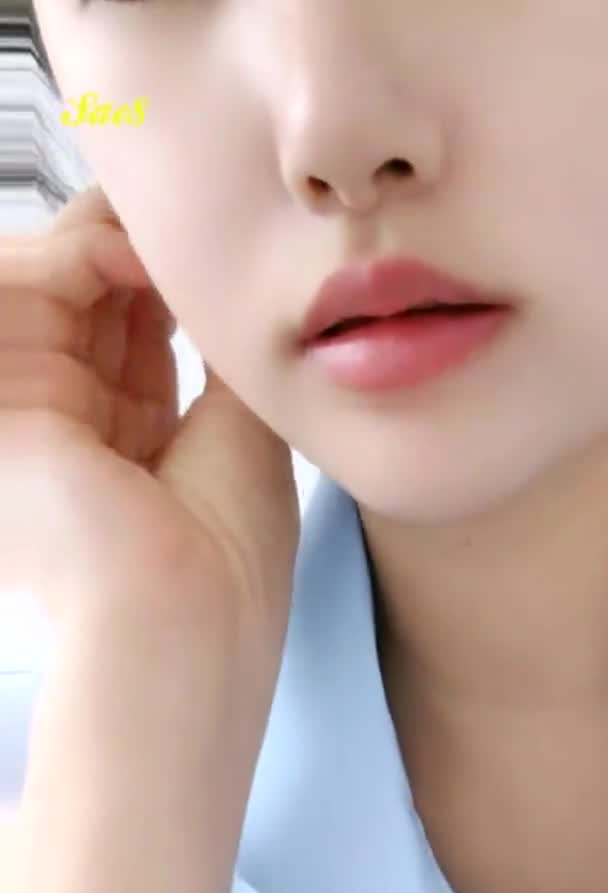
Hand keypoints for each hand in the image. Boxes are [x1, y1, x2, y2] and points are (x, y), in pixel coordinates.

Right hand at [0, 183, 299, 817]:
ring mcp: (24, 412)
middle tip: (187, 212)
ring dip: (111, 239)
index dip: (168, 274)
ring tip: (169, 230)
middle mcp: (67, 431)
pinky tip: (141, 253)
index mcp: (124, 452)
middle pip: (85, 296)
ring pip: (49, 282)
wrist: (179, 624)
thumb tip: (229, 280)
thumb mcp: (241, 432)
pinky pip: (24, 286)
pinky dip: (82, 253)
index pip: (129, 332)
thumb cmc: (226, 560)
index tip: (215, 236)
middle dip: (135, 242)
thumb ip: (223, 351)